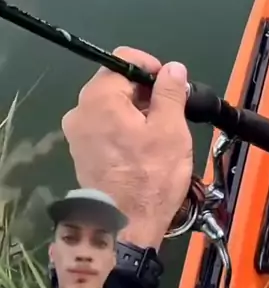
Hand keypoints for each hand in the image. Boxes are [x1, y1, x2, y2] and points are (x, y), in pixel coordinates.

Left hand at [62, 47, 192, 248]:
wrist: (125, 228)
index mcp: (99, 98)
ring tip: (160, 132)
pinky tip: (143, 147)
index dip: (151, 65)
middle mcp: (80, 111)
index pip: (123, 59)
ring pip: (110, 105)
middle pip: (115, 82)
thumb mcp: (171, 129)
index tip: (171, 84)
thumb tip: (172, 68)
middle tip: (170, 110)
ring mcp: (77, 133)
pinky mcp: (81, 152)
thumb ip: (169, 92)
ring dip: (135, 109)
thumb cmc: (151, 177)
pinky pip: (104, 125)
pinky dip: (124, 127)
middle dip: (144, 90)